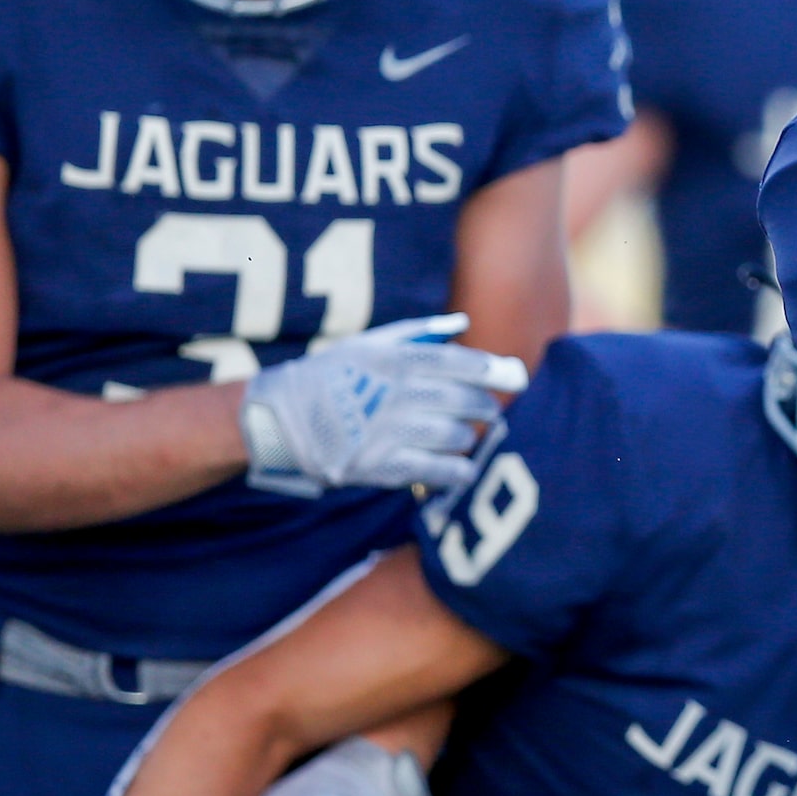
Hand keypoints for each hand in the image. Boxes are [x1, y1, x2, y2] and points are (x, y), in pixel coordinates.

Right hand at [240, 313, 525, 498]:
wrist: (281, 421)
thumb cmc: (331, 376)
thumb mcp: (367, 344)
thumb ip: (417, 333)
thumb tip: (463, 324)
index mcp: (394, 361)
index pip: (457, 362)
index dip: (492, 369)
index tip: (515, 376)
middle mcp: (396, 395)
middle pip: (463, 399)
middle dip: (485, 405)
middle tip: (490, 410)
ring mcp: (390, 433)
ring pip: (456, 436)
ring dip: (470, 437)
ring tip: (468, 435)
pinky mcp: (383, 467)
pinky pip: (437, 471)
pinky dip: (458, 470)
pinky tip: (463, 467)